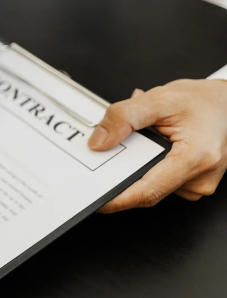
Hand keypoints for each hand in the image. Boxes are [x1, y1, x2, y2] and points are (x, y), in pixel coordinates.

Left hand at [89, 79, 226, 212]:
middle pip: (146, 188)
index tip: (95, 198)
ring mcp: (198, 185)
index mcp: (196, 157)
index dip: (117, 198)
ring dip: (138, 165)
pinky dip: (149, 165)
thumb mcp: (160, 99)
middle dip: (122, 172)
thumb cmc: (203, 102)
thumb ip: (124, 117)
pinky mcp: (192, 184)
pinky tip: (154, 146)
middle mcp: (200, 178)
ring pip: (152, 184)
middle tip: (109, 151)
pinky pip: (161, 181)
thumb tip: (99, 141)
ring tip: (145, 137)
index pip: (148, 190)